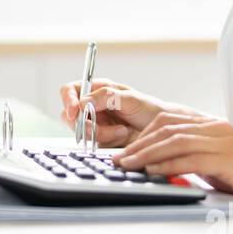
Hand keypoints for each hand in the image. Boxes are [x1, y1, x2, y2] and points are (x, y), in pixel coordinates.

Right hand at [58, 79, 204, 147]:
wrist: (163, 132)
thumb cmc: (150, 109)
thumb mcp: (131, 98)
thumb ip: (107, 96)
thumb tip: (84, 102)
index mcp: (97, 90)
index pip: (71, 90)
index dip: (68, 99)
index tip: (74, 110)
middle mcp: (93, 106)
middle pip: (71, 114)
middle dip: (85, 122)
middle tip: (100, 126)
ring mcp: (95, 124)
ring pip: (81, 131)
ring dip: (100, 133)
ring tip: (121, 130)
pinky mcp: (99, 140)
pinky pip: (92, 143)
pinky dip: (106, 141)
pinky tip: (121, 137)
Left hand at [114, 112, 232, 202]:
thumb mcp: (213, 165)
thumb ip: (189, 159)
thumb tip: (154, 166)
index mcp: (211, 125)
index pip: (168, 121)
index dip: (143, 135)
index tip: (125, 150)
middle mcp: (217, 128)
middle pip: (168, 129)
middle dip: (139, 145)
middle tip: (119, 159)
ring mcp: (224, 141)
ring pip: (176, 141)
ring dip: (147, 154)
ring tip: (128, 166)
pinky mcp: (230, 159)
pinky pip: (191, 159)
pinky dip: (168, 165)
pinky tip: (152, 172)